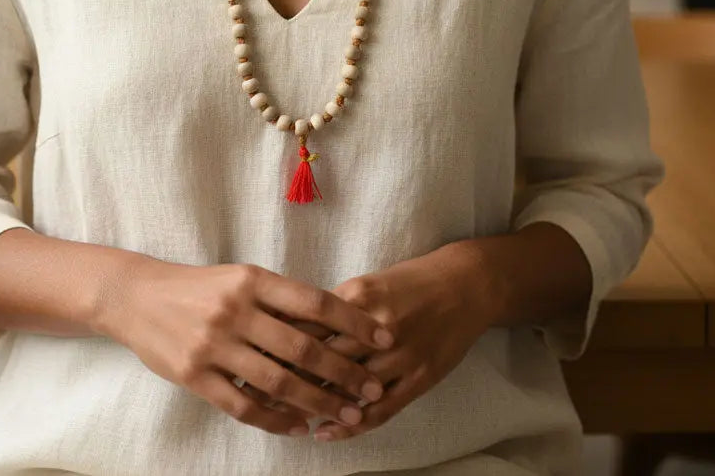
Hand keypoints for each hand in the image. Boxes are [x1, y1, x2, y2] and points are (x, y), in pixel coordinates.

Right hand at [105, 259, 395, 436]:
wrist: (138, 297)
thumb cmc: (199, 287)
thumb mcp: (240, 278)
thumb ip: (278, 299)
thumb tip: (332, 322)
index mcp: (253, 280)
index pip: (314, 302)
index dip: (353, 321)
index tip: (384, 336)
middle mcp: (236, 311)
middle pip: (302, 347)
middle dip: (344, 371)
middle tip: (373, 388)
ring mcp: (214, 345)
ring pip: (278, 381)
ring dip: (317, 401)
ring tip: (345, 413)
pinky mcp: (195, 376)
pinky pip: (244, 405)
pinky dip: (276, 419)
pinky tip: (299, 425)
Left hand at [268, 245, 495, 440]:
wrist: (466, 285)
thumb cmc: (410, 281)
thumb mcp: (368, 283)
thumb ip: (333, 306)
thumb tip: (290, 324)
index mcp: (358, 296)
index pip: (307, 323)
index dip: (276, 342)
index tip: (248, 354)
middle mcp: (375, 327)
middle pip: (322, 358)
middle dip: (286, 377)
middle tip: (253, 392)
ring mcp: (400, 356)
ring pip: (348, 388)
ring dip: (315, 405)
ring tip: (283, 418)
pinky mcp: (420, 378)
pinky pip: (381, 409)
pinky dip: (352, 424)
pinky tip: (327, 432)